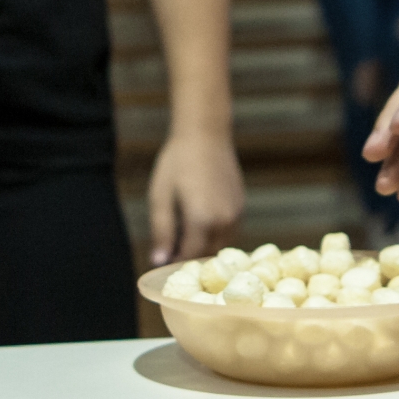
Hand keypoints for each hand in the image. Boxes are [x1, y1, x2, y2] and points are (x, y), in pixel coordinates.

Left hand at [148, 129, 244, 264]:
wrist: (205, 135)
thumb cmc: (176, 163)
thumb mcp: (160, 197)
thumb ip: (162, 232)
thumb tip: (158, 261)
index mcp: (202, 220)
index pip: (188, 256)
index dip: (174, 263)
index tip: (161, 262)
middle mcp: (224, 221)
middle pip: (206, 255)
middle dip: (189, 257)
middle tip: (171, 251)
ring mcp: (236, 215)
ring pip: (220, 245)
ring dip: (203, 247)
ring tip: (183, 237)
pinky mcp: (240, 207)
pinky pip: (228, 232)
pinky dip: (214, 235)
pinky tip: (199, 223)